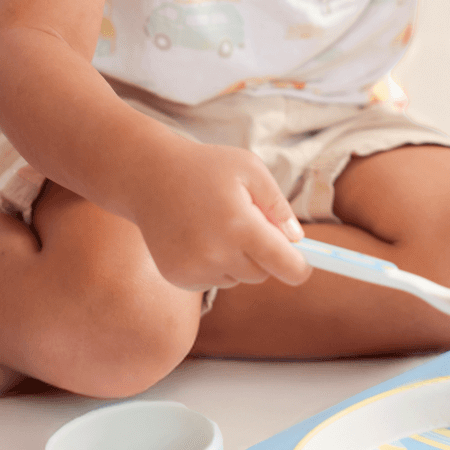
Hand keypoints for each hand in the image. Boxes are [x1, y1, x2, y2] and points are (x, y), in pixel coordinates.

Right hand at [133, 138, 311, 291]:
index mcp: (240, 226)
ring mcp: (195, 269)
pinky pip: (215, 281)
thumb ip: (278, 204)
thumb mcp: (249, 169)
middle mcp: (217, 254)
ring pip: (239, 279)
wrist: (146, 176)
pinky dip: (215, 265)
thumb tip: (296, 239)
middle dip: (264, 255)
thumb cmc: (204, 168)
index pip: (285, 266)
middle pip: (263, 274)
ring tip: (217, 227)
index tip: (303, 263)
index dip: (299, 268)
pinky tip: (199, 239)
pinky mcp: (180, 278)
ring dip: (238, 260)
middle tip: (247, 223)